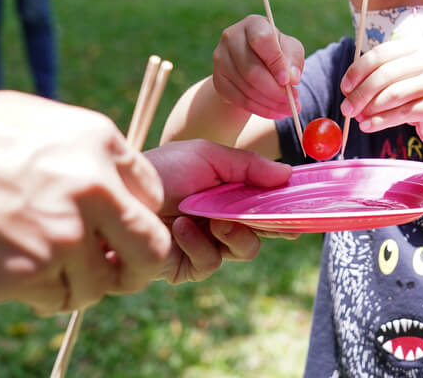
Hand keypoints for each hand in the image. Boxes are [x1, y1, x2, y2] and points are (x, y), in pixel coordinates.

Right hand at [0, 90, 170, 314]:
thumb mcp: (37, 123)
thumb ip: (85, 155)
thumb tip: (115, 187)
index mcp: (100, 143)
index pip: (154, 196)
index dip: (136, 218)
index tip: (116, 231)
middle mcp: (95, 188)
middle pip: (152, 249)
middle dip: (136, 267)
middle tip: (112, 270)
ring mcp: (64, 233)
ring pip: (101, 284)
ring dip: (79, 284)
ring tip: (42, 267)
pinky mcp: (29, 272)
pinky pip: (58, 300)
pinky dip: (43, 296)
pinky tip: (15, 274)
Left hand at [145, 139, 294, 283]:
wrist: (120, 194)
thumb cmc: (163, 169)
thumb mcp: (209, 157)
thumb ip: (249, 166)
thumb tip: (288, 174)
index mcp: (232, 192)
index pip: (268, 203)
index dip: (287, 207)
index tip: (302, 207)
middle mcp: (223, 218)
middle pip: (265, 230)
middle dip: (269, 223)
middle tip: (268, 217)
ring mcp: (207, 243)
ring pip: (245, 250)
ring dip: (234, 233)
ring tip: (213, 218)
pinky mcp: (186, 266)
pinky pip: (210, 263)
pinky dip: (199, 244)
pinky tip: (182, 227)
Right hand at [212, 14, 303, 118]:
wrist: (254, 62)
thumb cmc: (277, 51)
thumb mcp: (290, 50)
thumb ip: (293, 60)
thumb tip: (292, 78)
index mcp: (253, 24)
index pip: (262, 40)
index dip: (276, 62)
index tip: (289, 81)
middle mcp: (232, 37)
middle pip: (251, 69)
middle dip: (275, 90)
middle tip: (294, 102)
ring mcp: (220, 58)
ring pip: (246, 88)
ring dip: (270, 103)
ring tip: (289, 109)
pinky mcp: (218, 79)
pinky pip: (239, 100)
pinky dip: (260, 109)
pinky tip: (276, 112)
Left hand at [339, 39, 422, 152]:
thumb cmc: (420, 99)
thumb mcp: (400, 82)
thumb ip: (377, 81)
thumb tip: (347, 92)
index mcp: (418, 47)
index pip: (381, 53)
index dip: (358, 70)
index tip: (344, 87)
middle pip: (385, 74)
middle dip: (361, 93)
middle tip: (346, 109)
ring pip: (393, 94)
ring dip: (370, 109)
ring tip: (358, 119)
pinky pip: (403, 113)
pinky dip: (381, 121)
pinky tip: (368, 127)